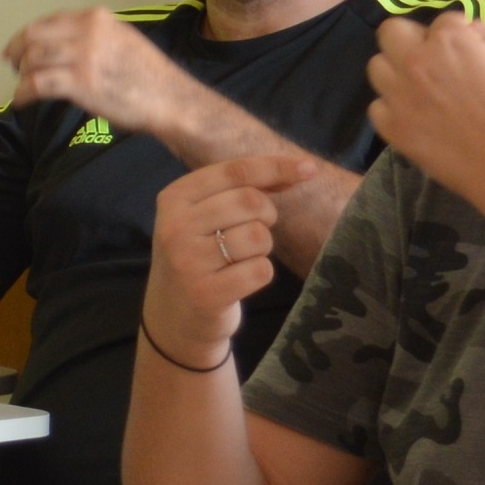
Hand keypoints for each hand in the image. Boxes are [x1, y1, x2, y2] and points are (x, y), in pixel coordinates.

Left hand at [3, 7, 182, 139]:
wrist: (169, 98)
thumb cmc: (148, 74)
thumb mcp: (122, 38)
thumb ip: (94, 33)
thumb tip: (66, 38)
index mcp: (96, 18)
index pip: (49, 20)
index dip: (28, 34)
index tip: (19, 47)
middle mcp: (87, 32)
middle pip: (34, 36)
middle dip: (17, 51)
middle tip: (12, 66)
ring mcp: (83, 57)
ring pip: (33, 59)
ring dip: (21, 74)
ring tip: (21, 86)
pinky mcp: (80, 83)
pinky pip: (38, 84)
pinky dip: (23, 93)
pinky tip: (21, 100)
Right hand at [142, 154, 330, 364]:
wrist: (173, 317)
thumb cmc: (200, 256)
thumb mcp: (205, 216)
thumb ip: (244, 189)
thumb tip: (301, 169)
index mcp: (174, 199)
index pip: (234, 171)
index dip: (276, 167)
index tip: (310, 169)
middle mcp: (175, 227)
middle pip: (250, 201)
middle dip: (266, 215)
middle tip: (253, 231)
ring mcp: (188, 262)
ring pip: (258, 236)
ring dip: (262, 248)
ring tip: (240, 259)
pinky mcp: (206, 294)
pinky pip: (261, 271)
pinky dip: (260, 274)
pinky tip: (238, 281)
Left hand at [364, 13, 484, 219]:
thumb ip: (482, 48)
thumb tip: (472, 38)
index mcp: (451, 40)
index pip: (442, 20)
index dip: (458, 33)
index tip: (468, 47)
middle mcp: (417, 61)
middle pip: (391, 31)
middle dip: (411, 40)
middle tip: (431, 59)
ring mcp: (399, 95)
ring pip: (377, 66)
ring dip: (396, 72)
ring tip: (420, 89)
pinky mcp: (392, 128)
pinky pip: (378, 107)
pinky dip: (393, 109)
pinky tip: (415, 118)